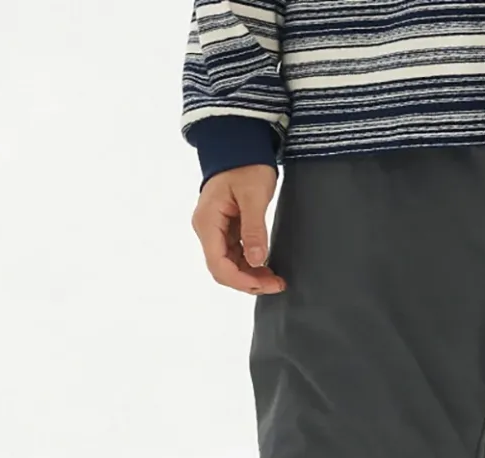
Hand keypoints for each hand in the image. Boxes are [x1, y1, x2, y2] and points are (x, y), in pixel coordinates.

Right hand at [192, 165, 285, 293]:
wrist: (240, 146)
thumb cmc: (246, 165)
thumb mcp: (253, 196)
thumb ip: (254, 230)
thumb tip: (256, 261)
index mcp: (207, 221)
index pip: (218, 265)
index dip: (243, 280)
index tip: (269, 283)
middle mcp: (206, 229)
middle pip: (223, 270)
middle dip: (249, 281)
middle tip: (277, 284)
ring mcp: (215, 230)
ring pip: (229, 265)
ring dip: (251, 276)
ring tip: (276, 278)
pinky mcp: (225, 229)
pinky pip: (235, 255)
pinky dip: (250, 265)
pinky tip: (267, 266)